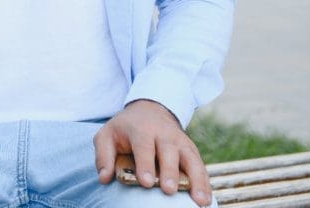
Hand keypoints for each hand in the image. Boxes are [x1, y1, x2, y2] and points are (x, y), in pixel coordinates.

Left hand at [94, 99, 211, 205]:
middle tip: (169, 191)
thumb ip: (103, 155)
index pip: (144, 146)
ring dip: (196, 180)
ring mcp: (180, 141)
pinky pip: (200, 165)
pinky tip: (206, 199)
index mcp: (141, 129)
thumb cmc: (125, 129)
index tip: (147, 182)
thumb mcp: (107, 135)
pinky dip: (205, 182)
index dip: (145, 164)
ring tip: (199, 201)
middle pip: (169, 152)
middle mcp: (164, 134)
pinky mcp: (191, 149)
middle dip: (170, 172)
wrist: (149, 110)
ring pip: (190, 159)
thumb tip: (104, 178)